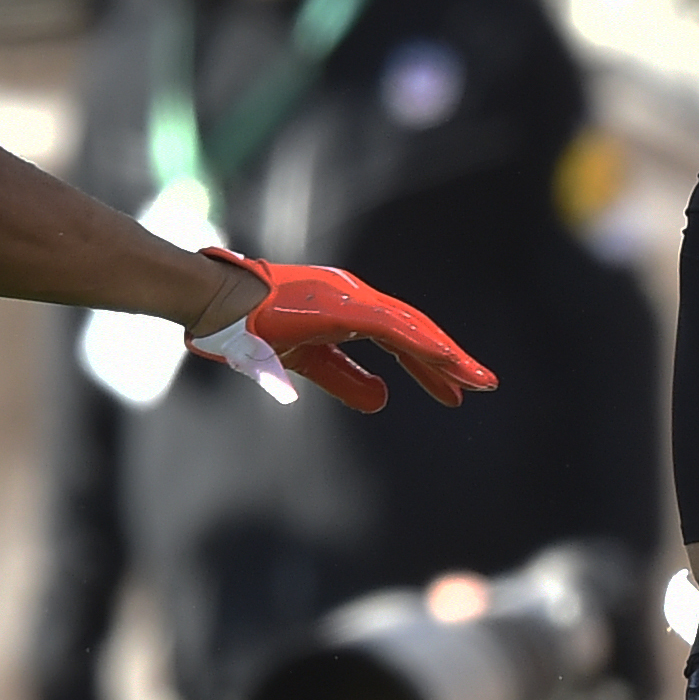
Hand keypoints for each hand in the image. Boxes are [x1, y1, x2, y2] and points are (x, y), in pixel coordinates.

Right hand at [185, 248, 499, 412]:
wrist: (215, 304)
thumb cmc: (253, 327)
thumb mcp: (310, 362)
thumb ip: (346, 380)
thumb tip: (384, 401)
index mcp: (349, 311)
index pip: (403, 340)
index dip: (430, 366)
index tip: (456, 390)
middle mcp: (356, 298)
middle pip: (416, 332)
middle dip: (450, 361)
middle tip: (483, 385)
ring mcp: (348, 298)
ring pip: (412, 328)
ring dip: (446, 354)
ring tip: (476, 380)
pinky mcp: (338, 306)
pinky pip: (388, 327)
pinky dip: (419, 343)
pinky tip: (445, 360)